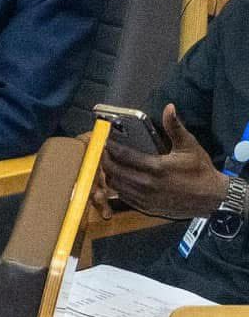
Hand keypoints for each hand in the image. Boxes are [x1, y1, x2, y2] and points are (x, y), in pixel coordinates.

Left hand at [100, 103, 230, 218]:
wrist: (213, 198)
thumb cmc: (201, 170)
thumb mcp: (189, 146)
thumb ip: (175, 127)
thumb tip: (169, 107)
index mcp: (157, 167)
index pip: (124, 155)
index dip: (110, 146)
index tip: (104, 139)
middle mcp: (148, 184)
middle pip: (115, 171)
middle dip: (105, 159)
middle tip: (103, 151)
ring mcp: (146, 198)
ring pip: (116, 185)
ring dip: (110, 174)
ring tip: (111, 163)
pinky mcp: (148, 208)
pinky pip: (124, 197)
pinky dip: (119, 187)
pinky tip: (121, 178)